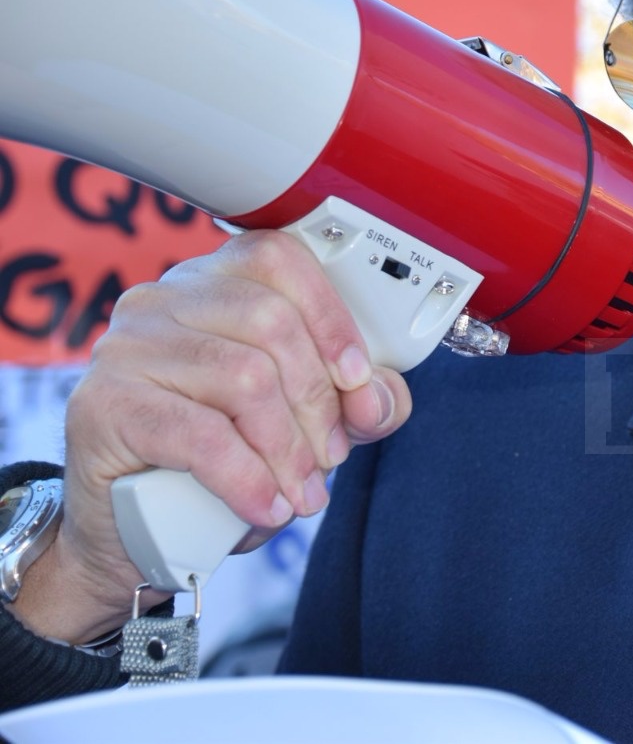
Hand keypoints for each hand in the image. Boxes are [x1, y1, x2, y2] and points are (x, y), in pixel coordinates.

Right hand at [8, 229, 411, 644]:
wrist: (129, 523)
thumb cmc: (218, 457)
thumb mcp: (304, 420)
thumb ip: (356, 401)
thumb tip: (378, 398)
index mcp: (215, 282)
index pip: (280, 260)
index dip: (330, 316)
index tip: (357, 377)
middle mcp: (165, 298)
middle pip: (270, 321)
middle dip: (317, 400)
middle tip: (329, 456)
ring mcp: (127, 346)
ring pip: (243, 377)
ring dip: (289, 448)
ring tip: (302, 491)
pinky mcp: (103, 403)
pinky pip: (200, 434)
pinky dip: (249, 478)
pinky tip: (268, 507)